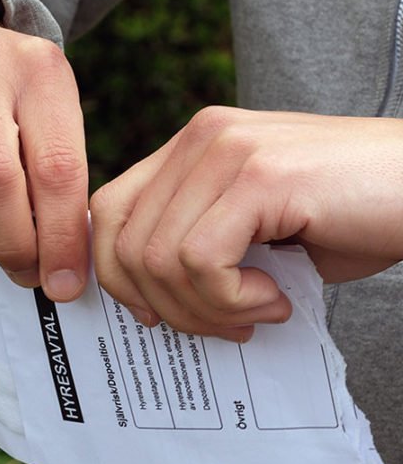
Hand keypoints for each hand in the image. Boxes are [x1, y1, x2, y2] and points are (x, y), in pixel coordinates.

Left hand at [90, 106, 402, 341]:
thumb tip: (149, 303)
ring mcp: (228, 149)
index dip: (116, 275)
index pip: (108, 212)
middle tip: (224, 325)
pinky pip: (200, 260)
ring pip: (159, 257)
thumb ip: (198, 248)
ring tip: (258, 311)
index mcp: (193, 147)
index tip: (155, 316)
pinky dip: (231, 299)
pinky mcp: (261, 175)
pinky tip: (274, 299)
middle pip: (124, 241)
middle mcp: (202, 137)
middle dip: (164, 305)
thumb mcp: (257, 233)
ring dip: (205, 308)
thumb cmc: (356, 218)